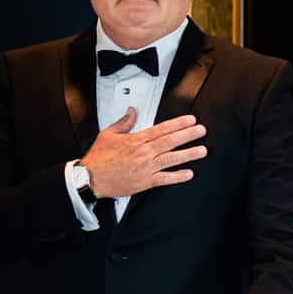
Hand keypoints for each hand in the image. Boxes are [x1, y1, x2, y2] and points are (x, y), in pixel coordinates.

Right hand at [81, 111, 207, 198]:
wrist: (90, 178)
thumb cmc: (98, 158)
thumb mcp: (108, 134)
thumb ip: (123, 123)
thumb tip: (131, 112)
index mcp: (136, 140)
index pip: (162, 129)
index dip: (178, 124)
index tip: (190, 120)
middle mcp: (143, 153)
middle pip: (170, 141)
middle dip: (188, 135)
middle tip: (201, 131)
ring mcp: (145, 168)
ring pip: (171, 159)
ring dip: (188, 154)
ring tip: (202, 150)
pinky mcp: (144, 182)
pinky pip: (164, 179)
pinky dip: (177, 177)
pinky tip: (189, 174)